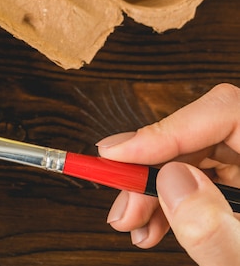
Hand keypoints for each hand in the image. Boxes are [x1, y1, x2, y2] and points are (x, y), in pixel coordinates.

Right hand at [97, 83, 239, 264]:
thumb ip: (217, 231)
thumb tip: (171, 180)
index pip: (227, 114)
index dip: (166, 130)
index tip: (118, 154)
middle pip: (200, 136)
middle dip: (150, 169)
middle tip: (121, 203)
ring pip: (192, 158)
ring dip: (152, 189)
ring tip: (132, 224)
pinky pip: (198, 180)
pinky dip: (168, 202)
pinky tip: (152, 226)